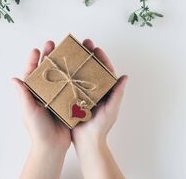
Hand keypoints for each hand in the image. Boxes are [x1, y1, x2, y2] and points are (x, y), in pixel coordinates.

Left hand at [13, 41, 69, 178]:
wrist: (52, 147)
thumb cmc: (37, 130)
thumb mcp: (28, 111)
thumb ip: (23, 95)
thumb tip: (14, 79)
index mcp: (33, 93)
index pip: (32, 73)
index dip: (34, 60)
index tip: (37, 49)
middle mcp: (45, 92)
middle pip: (47, 70)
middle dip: (49, 56)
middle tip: (52, 43)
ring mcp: (56, 96)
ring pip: (60, 75)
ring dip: (62, 63)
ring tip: (67, 51)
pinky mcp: (68, 101)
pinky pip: (70, 86)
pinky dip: (74, 76)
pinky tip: (78, 67)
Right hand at [71, 39, 126, 178]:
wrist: (87, 142)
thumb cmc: (101, 127)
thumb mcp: (111, 109)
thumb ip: (117, 94)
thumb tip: (125, 77)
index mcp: (105, 90)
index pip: (104, 70)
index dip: (101, 57)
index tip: (95, 47)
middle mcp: (94, 89)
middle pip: (91, 68)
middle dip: (87, 54)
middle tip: (83, 43)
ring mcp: (82, 93)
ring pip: (80, 73)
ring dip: (76, 61)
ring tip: (70, 50)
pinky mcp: (72, 98)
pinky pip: (69, 84)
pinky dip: (66, 74)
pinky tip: (60, 66)